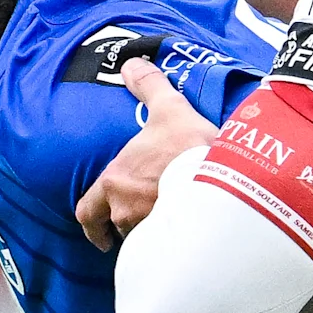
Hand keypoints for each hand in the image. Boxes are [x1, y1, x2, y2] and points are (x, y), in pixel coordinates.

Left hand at [73, 59, 218, 250]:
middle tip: (140, 223)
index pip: (87, 213)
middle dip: (127, 226)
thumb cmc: (190, 147)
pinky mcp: (173, 244)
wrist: (225, 180)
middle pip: (117, 226)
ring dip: (151, 233)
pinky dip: (172, 244)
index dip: (91, 226)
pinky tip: (185, 239)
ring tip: (169, 224)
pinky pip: (164, 249)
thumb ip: (149, 86)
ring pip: (141, 239)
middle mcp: (125, 211)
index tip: (98, 236)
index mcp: (115, 182)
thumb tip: (132, 63)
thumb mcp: (169, 109)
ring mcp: (147, 230)